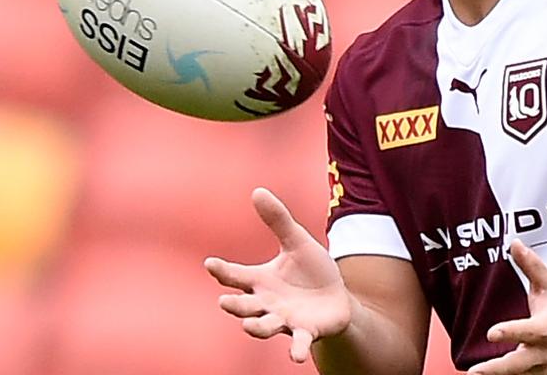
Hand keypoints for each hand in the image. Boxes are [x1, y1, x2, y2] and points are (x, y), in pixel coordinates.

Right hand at [204, 187, 352, 363]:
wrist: (336, 297)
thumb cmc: (310, 270)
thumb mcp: (297, 241)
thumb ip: (278, 219)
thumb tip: (257, 190)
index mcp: (261, 281)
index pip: (236, 276)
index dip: (222, 271)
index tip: (210, 263)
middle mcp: (267, 303)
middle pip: (245, 306)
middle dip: (235, 306)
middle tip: (226, 302)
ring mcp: (284, 320)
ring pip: (264, 327)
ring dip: (257, 328)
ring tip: (249, 326)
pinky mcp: (306, 332)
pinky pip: (299, 343)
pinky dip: (297, 350)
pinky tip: (297, 356)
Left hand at [469, 240, 546, 374]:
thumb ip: (531, 265)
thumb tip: (514, 244)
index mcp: (545, 328)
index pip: (526, 331)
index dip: (509, 332)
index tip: (492, 333)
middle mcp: (542, 351)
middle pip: (517, 364)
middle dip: (496, 368)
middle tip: (475, 372)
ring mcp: (539, 367)